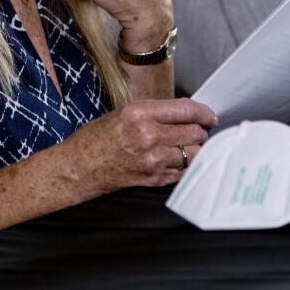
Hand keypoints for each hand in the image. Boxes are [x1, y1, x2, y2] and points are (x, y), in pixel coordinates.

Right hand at [64, 98, 216, 193]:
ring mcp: (153, 160)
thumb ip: (156, 112)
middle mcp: (149, 136)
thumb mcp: (125, 112)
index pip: (187, 110)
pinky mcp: (154, 178)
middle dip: (200, 131)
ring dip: (195, 149)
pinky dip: (186, 165)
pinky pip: (184, 172)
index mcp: (141, 114)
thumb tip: (185, 113)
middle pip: (195, 133)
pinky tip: (179, 160)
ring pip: (194, 154)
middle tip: (199, 130)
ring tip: (188, 146)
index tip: (209, 115)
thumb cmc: (99, 137)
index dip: (204, 112)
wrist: (81, 167)